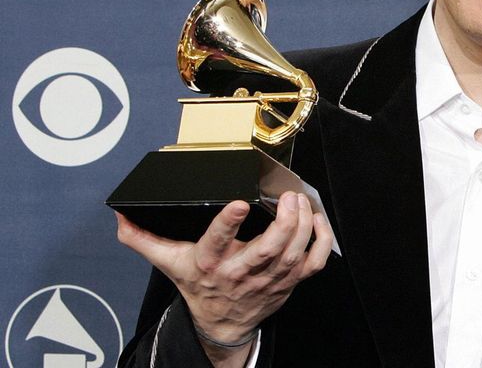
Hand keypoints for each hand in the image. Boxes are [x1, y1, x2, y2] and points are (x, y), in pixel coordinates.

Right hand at [116, 192, 332, 345]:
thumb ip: (144, 238)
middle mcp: (242, 271)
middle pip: (268, 248)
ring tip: (300, 201)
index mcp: (211, 264)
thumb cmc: (199, 286)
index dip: (227, 224)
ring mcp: (269, 278)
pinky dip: (321, 240)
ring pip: (293, 252)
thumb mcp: (168, 263)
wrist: (221, 323)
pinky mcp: (289, 281)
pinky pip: (314, 262)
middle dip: (283, 221)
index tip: (236, 204)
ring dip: (302, 224)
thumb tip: (120, 217)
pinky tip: (317, 220)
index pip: (217, 243)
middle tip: (287, 197)